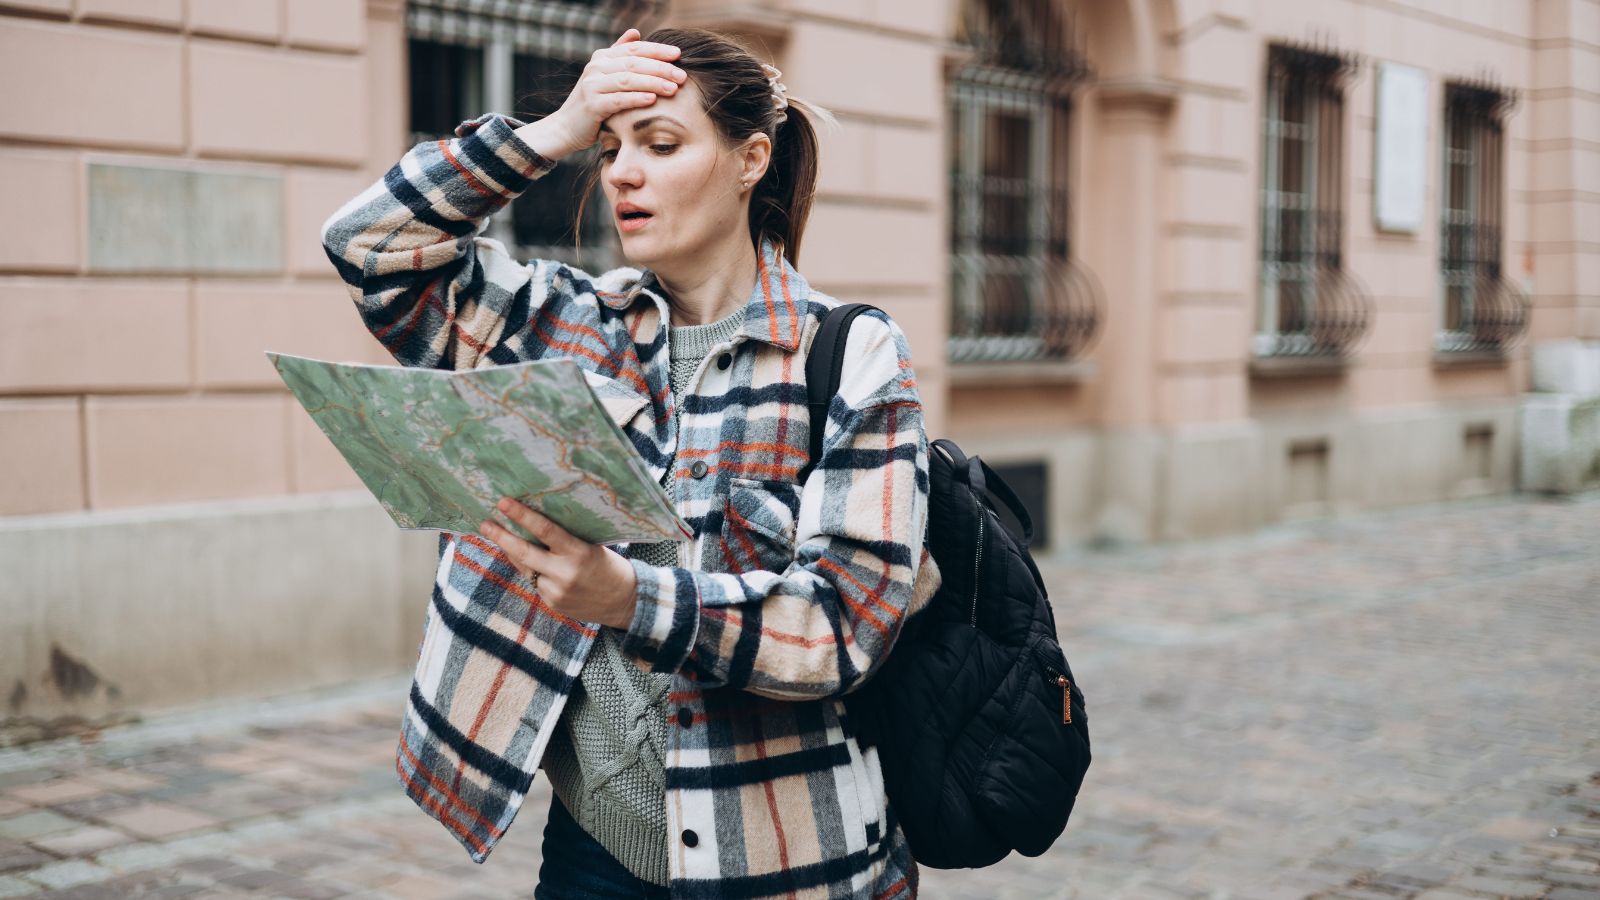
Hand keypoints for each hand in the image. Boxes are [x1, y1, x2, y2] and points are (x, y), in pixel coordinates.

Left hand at [478, 497, 639, 629]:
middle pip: (524, 552)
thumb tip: (535, 527)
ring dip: (512, 552)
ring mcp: (556, 591)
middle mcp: (564, 573)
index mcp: (579, 553)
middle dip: (501, 536)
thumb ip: (565, 542)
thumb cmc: (611, 567)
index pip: (545, 531)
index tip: (504, 503)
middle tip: (485, 522)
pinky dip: (532, 570)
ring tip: (500, 536)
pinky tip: (535, 563)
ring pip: (525, 568)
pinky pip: (534, 582)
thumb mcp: (592, 547)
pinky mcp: (552, 604)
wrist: (625, 603)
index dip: (522, 516)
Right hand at [545, 28, 685, 154]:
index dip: (657, 49)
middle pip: (633, 63)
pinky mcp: (592, 105)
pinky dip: (637, 98)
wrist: (567, 127)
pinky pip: (619, 100)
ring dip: (653, 83)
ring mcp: (592, 85)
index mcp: (602, 57)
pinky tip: (653, 100)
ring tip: (673, 88)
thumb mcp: (605, 75)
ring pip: (628, 80)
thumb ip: (619, 54)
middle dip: (660, 68)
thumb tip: (636, 33)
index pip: (634, 48)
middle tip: (681, 75)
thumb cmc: (594, 102)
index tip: (678, 54)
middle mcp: (596, 68)